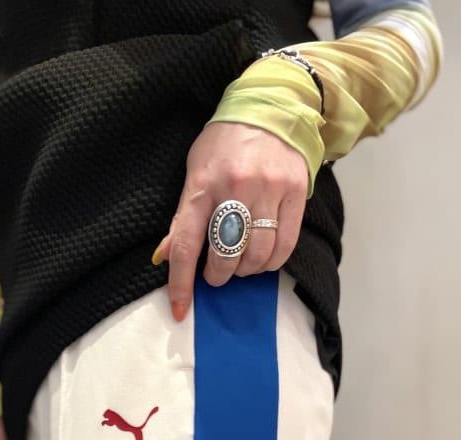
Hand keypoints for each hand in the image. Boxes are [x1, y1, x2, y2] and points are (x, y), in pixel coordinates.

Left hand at [153, 121, 307, 320]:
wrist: (270, 108)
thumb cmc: (224, 144)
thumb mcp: (194, 172)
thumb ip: (182, 217)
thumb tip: (165, 257)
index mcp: (201, 186)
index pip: (186, 245)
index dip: (181, 283)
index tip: (180, 310)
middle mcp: (235, 189)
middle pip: (225, 256)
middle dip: (218, 276)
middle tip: (217, 273)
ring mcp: (268, 191)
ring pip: (257, 255)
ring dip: (246, 271)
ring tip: (241, 264)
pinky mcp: (295, 193)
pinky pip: (284, 246)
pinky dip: (272, 262)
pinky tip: (263, 259)